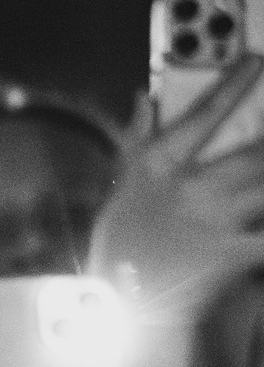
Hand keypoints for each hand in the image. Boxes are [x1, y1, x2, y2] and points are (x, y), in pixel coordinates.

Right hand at [90, 54, 263, 314]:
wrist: (117, 305)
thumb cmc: (119, 242)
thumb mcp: (120, 186)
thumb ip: (136, 137)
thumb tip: (144, 95)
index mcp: (159, 169)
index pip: (202, 118)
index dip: (234, 85)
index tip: (257, 60)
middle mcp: (189, 191)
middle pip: (255, 155)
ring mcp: (213, 223)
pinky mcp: (231, 255)